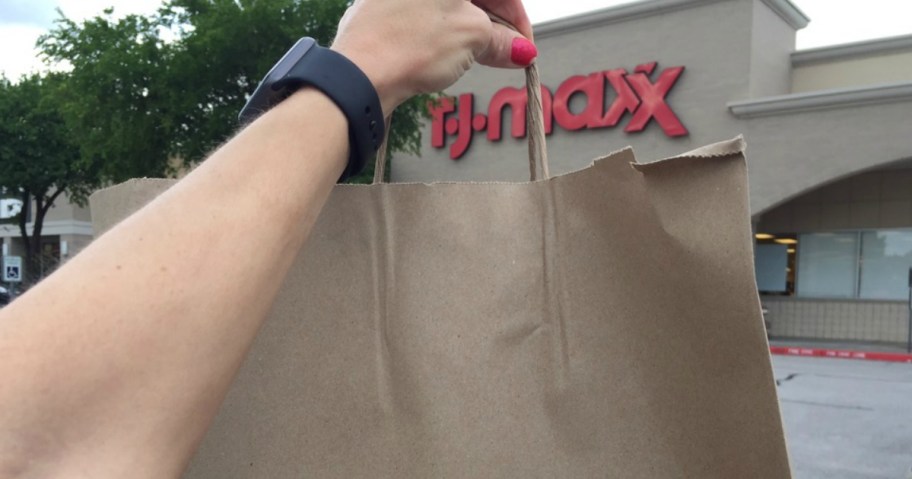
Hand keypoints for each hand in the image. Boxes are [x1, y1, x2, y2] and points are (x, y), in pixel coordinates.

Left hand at [331, 0, 535, 114]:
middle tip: (505, 53)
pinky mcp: (383, 8)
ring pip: (448, 4)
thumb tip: (518, 49)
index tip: (522, 45)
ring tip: (478, 57)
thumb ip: (500, 40)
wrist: (358, 71)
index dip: (516, 18)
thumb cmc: (410, 44)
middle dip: (493, 23)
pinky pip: (424, 13)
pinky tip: (448, 53)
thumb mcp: (471, 37)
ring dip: (469, 28)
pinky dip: (443, 30)